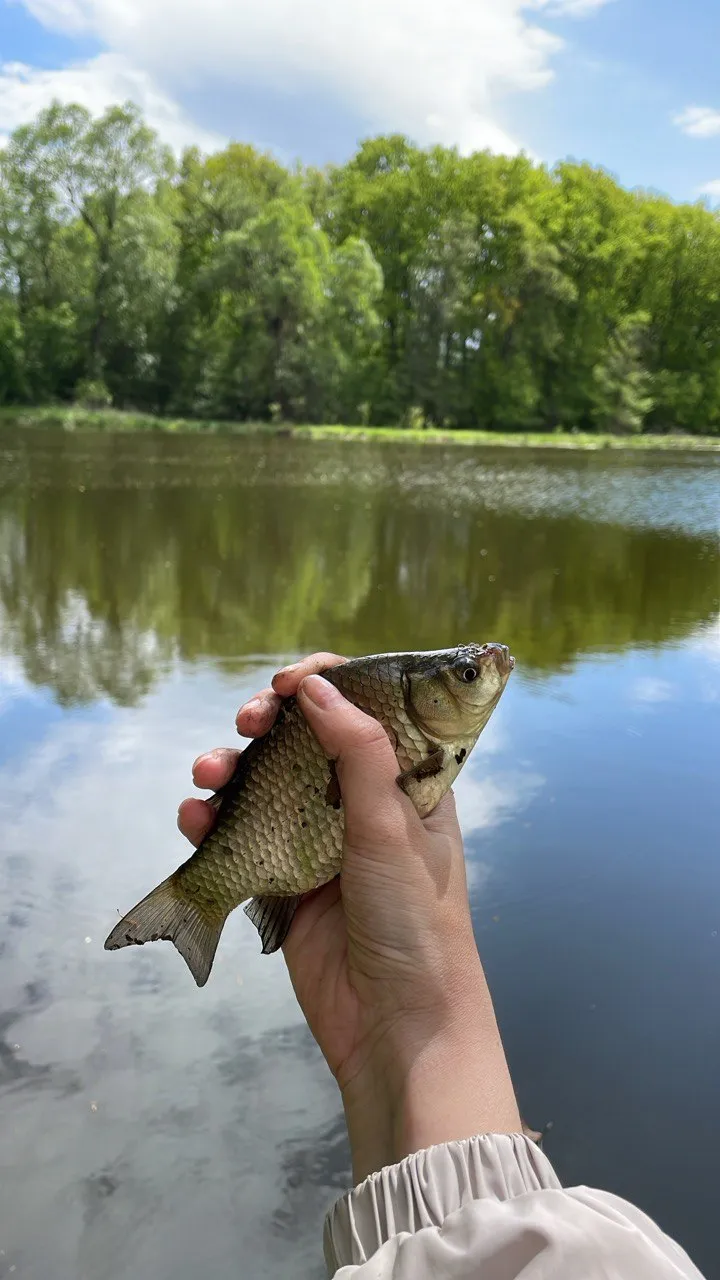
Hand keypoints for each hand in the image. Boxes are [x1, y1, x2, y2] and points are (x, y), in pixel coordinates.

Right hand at [179, 653, 520, 1181]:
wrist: (396, 1026)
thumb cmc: (415, 921)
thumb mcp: (392, 827)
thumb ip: (357, 753)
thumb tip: (316, 688)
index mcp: (406, 782)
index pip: (366, 709)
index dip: (327, 685)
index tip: (288, 682)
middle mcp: (360, 804)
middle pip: (304, 740)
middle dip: (268, 722)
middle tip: (246, 721)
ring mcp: (317, 842)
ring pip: (264, 784)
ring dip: (230, 769)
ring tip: (207, 774)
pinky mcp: (282, 881)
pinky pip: (240, 836)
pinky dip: (212, 821)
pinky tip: (195, 819)